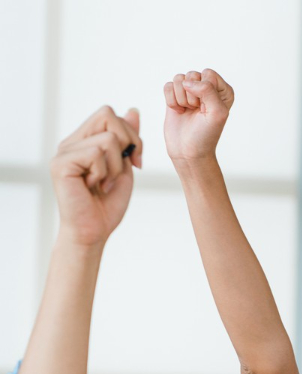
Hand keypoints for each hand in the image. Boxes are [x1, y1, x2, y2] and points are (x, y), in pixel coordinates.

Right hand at [50, 106, 141, 247]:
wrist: (93, 231)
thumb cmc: (108, 204)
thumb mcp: (125, 167)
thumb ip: (128, 139)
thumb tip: (133, 110)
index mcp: (84, 140)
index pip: (109, 114)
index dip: (132, 134)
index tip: (136, 161)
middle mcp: (71, 142)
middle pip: (107, 114)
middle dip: (128, 142)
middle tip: (124, 169)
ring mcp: (64, 151)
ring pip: (108, 138)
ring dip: (116, 166)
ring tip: (104, 182)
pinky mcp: (61, 163)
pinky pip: (96, 153)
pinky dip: (104, 172)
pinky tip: (94, 186)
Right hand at [164, 68, 233, 163]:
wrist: (188, 150)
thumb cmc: (206, 134)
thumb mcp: (217, 113)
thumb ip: (208, 91)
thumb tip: (187, 82)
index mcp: (223, 91)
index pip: (208, 74)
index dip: (204, 90)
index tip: (206, 108)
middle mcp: (208, 88)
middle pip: (192, 75)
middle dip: (191, 95)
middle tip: (196, 111)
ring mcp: (190, 91)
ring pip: (178, 79)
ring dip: (181, 98)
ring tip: (188, 111)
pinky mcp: (175, 95)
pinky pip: (167, 86)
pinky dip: (171, 100)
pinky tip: (179, 111)